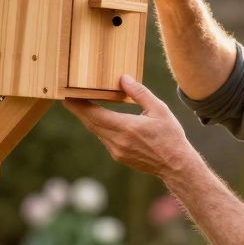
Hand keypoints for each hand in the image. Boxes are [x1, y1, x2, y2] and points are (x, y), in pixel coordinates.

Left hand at [63, 75, 193, 177]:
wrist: (176, 165)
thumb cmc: (170, 136)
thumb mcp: (159, 109)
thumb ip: (139, 93)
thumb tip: (123, 78)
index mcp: (126, 128)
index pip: (94, 115)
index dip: (78, 106)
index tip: (68, 96)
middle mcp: (118, 141)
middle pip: (91, 123)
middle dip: (79, 110)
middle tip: (69, 97)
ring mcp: (117, 151)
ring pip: (97, 132)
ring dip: (91, 119)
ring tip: (85, 105)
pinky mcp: (119, 157)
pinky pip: (105, 139)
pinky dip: (102, 128)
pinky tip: (104, 120)